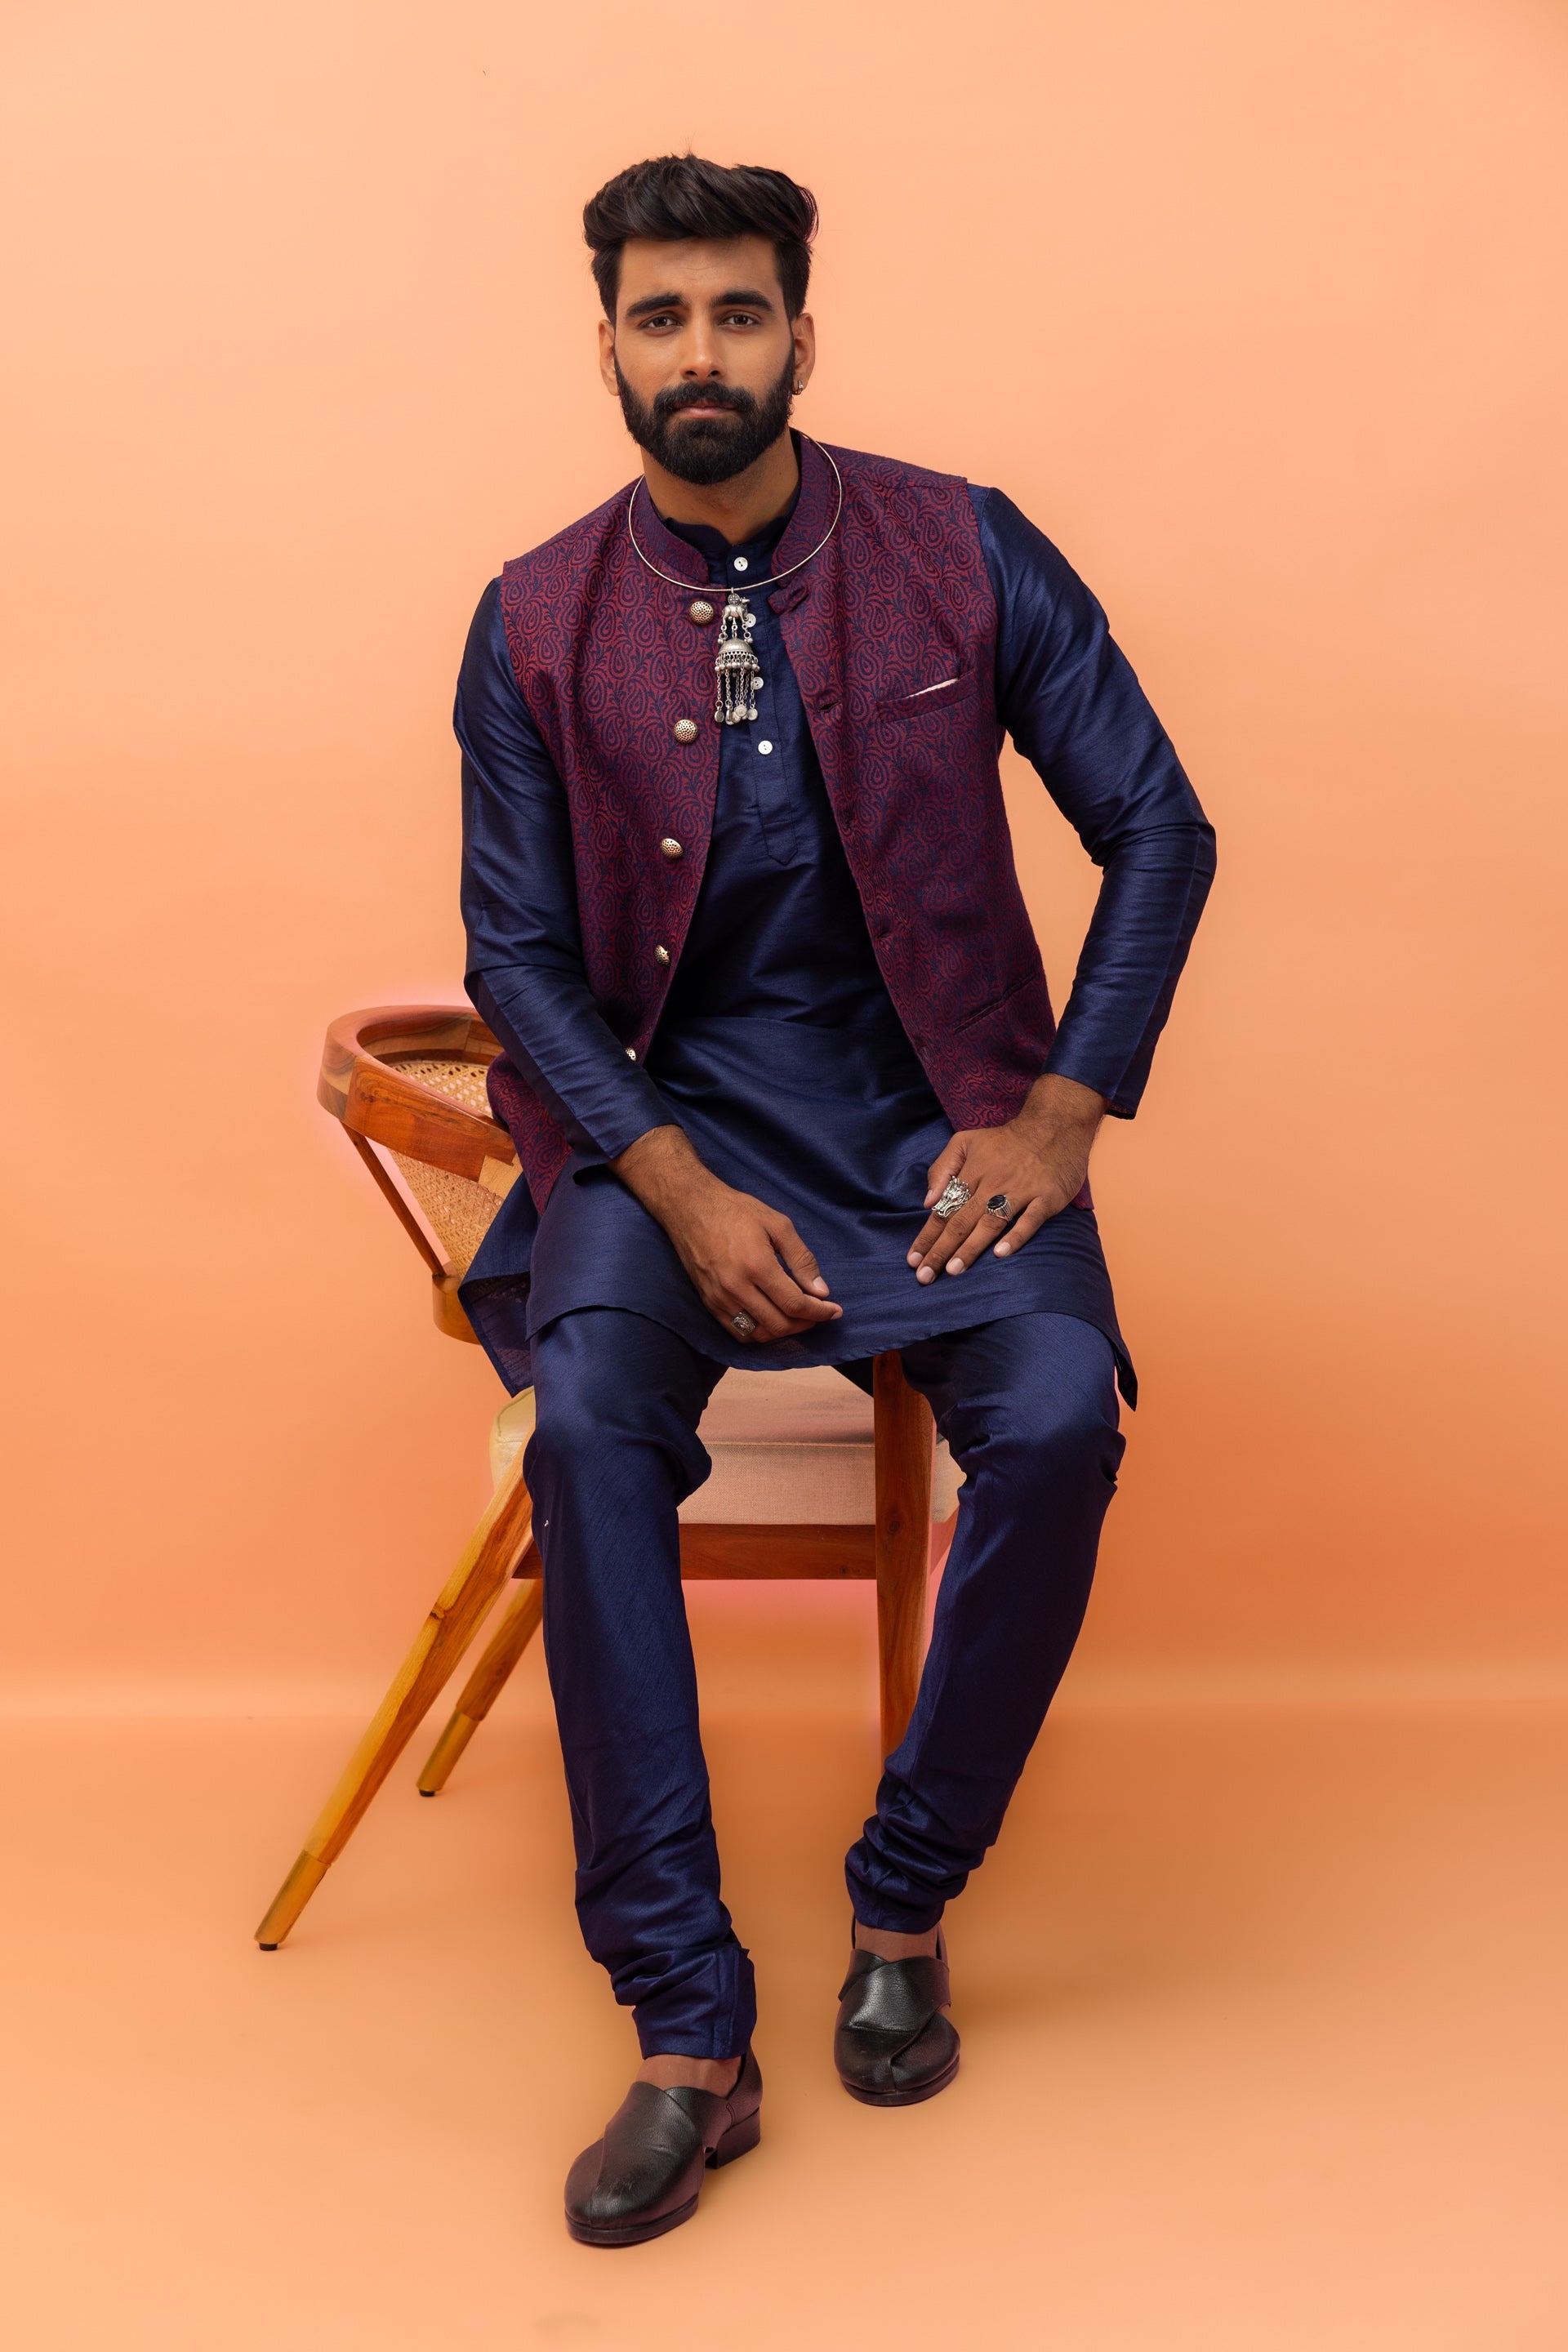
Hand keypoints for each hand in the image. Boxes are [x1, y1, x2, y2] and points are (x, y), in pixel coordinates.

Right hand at [611, 1126, 841, 1341]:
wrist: (690, 1208)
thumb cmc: (737, 1211)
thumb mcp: (778, 1224)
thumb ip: (802, 1259)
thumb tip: (821, 1291)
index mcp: (757, 1266)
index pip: (794, 1304)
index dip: (819, 1312)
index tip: (834, 1310)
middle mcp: (736, 1288)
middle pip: (779, 1324)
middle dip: (806, 1324)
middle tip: (818, 1313)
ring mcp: (719, 1299)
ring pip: (759, 1334)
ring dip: (783, 1332)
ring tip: (798, 1318)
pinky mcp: (708, 1303)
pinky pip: (738, 1333)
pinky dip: (759, 1333)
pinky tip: (771, 1319)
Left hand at [907, 1074, 1106, 1283]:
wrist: (1055, 1124)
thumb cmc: (1006, 1139)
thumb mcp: (966, 1141)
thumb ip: (942, 1168)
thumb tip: (927, 1202)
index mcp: (972, 1172)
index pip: (944, 1209)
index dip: (927, 1236)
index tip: (912, 1260)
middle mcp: (992, 1183)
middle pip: (962, 1221)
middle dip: (941, 1250)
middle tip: (925, 1276)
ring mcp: (1020, 1191)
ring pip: (990, 1223)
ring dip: (970, 1248)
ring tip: (953, 1270)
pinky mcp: (1046, 1198)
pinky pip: (1029, 1220)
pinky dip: (1015, 1237)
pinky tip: (1000, 1254)